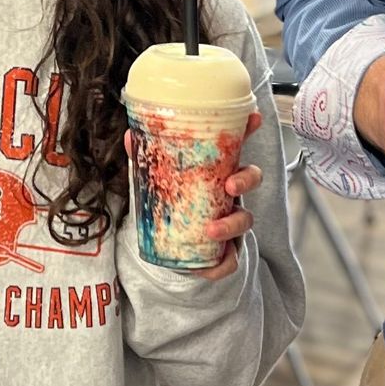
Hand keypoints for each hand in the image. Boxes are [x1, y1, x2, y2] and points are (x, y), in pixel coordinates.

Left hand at [123, 117, 261, 279]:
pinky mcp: (226, 252)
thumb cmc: (171, 204)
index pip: (236, 146)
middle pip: (250, 179)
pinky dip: (222, 264)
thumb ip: (146, 160)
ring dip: (231, 224)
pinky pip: (231, 260)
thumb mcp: (156, 180)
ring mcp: (231, 221)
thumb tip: (131, 137)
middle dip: (246, 180)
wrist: (168, 249)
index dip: (248, 130)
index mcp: (216, 171)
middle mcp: (229, 194)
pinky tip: (206, 267)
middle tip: (230, 184)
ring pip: (245, 220)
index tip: (254, 118)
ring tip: (211, 230)